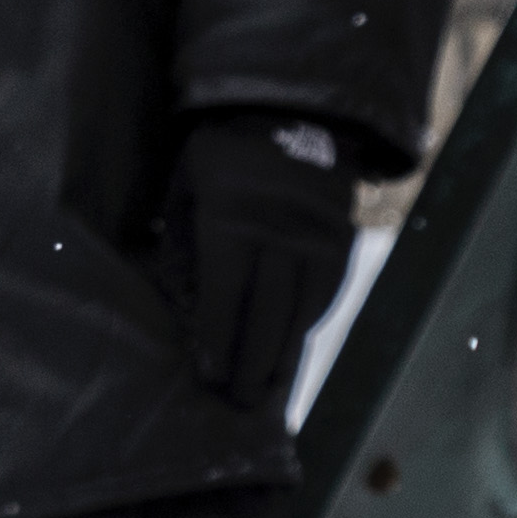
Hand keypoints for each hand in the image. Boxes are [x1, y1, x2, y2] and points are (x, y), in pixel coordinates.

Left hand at [164, 115, 359, 402]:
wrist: (291, 114)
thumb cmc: (220, 156)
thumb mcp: (186, 185)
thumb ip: (180, 241)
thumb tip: (174, 302)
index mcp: (231, 220)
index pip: (223, 295)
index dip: (216, 339)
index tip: (208, 375)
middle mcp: (278, 236)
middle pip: (265, 314)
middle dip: (250, 363)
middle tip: (236, 403)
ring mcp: (316, 241)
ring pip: (300, 313)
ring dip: (283, 357)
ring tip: (267, 393)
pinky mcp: (341, 243)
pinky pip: (325, 296)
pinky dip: (307, 326)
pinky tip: (293, 349)